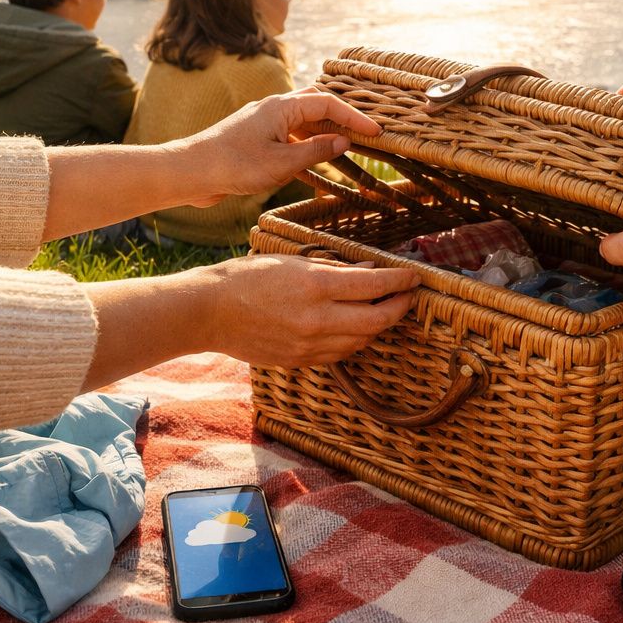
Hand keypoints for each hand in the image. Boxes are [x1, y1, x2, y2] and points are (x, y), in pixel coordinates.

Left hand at [171, 89, 378, 206]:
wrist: (191, 172)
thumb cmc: (233, 165)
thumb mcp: (282, 163)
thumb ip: (316, 150)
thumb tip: (344, 141)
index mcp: (282, 107)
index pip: (328, 104)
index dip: (355, 117)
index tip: (375, 133)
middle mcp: (274, 108)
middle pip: (317, 104)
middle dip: (343, 117)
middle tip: (365, 134)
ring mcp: (264, 122)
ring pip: (304, 120)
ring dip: (326, 131)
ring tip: (348, 147)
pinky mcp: (256, 138)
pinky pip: (291, 134)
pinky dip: (309, 143)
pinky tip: (316, 159)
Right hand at [203, 255, 418, 366]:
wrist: (208, 313)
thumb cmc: (247, 278)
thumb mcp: (292, 262)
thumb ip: (334, 269)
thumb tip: (370, 271)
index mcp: (314, 287)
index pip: (373, 285)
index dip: (400, 281)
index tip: (414, 276)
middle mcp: (316, 319)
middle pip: (376, 320)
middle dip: (399, 307)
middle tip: (407, 295)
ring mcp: (308, 344)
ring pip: (362, 340)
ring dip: (378, 325)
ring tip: (384, 309)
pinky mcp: (300, 361)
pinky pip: (340, 354)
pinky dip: (355, 340)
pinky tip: (356, 327)